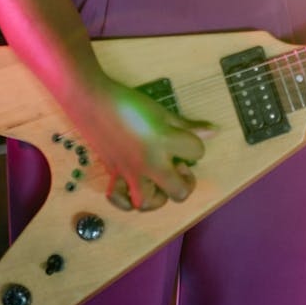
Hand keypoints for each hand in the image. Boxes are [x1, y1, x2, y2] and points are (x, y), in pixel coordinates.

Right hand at [71, 75, 213, 210]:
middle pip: (179, 192)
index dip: (196, 146)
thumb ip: (188, 125)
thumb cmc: (129, 102)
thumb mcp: (162, 112)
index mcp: (165, 142)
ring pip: (147, 204)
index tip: (185, 139)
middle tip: (178, 166)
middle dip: (185, 183)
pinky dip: (126, 200)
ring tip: (158, 179)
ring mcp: (130, 172)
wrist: (92, 100)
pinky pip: (119, 199)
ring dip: (158, 196)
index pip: (197, 152)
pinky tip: (134, 187)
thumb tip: (213, 131)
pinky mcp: (113, 173)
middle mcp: (150, 163)